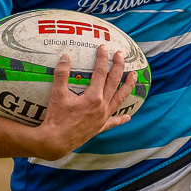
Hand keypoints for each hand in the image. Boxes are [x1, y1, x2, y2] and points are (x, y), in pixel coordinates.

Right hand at [31, 44, 137, 158]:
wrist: (55, 142)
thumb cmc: (55, 118)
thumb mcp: (56, 94)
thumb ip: (61, 74)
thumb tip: (65, 56)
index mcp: (93, 97)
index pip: (100, 73)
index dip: (102, 58)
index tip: (104, 47)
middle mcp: (102, 107)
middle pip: (114, 83)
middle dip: (118, 67)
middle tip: (121, 55)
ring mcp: (102, 118)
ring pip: (119, 99)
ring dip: (127, 87)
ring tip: (134, 76)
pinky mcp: (99, 127)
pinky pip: (113, 122)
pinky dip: (121, 119)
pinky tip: (128, 116)